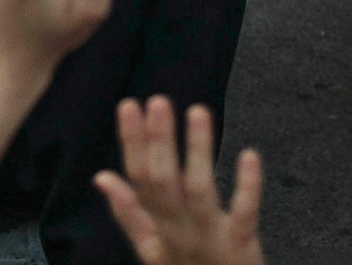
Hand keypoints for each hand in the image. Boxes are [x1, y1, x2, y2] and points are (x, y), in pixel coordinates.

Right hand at [94, 97, 265, 264]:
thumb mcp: (152, 250)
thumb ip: (128, 213)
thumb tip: (101, 176)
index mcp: (157, 228)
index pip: (138, 178)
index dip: (132, 141)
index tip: (129, 105)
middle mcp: (179, 231)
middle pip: (163, 180)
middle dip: (160, 139)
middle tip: (158, 101)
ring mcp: (210, 239)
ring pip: (199, 190)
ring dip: (198, 150)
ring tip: (198, 112)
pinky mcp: (241, 247)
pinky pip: (244, 214)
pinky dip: (248, 185)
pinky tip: (249, 155)